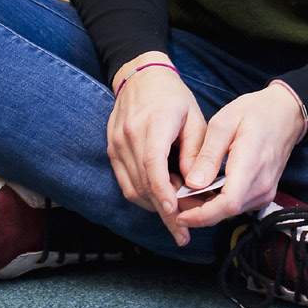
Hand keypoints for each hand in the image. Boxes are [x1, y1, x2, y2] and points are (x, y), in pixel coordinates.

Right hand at [105, 55, 204, 246]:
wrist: (140, 77)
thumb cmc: (173, 97)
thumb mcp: (194, 117)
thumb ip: (196, 150)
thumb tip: (195, 184)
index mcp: (154, 122)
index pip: (153, 163)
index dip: (163, 192)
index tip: (176, 213)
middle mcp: (129, 135)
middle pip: (143, 182)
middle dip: (164, 210)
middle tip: (184, 230)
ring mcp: (116, 144)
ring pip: (132, 187)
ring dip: (153, 206)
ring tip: (176, 218)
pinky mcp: (111, 150)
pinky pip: (125, 182)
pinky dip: (142, 196)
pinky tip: (159, 201)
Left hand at [173, 84, 307, 231]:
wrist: (286, 113)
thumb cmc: (255, 112)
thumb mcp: (224, 123)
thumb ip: (208, 155)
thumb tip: (193, 184)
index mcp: (251, 164)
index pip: (228, 204)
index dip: (202, 215)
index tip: (180, 214)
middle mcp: (262, 184)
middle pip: (227, 212)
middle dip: (198, 213)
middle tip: (175, 201)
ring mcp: (266, 191)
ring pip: (232, 212)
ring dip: (208, 210)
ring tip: (186, 195)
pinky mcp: (265, 193)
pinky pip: (239, 206)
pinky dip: (220, 204)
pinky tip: (206, 191)